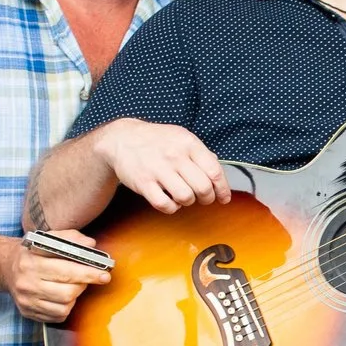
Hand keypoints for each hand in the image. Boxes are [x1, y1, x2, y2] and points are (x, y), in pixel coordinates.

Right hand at [6, 230, 109, 323]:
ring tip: (72, 285)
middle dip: (83, 285)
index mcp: (31, 261)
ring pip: (64, 306)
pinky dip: (66, 307)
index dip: (88, 274)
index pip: (65, 270)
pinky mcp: (27, 312)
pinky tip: (62, 296)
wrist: (6, 267)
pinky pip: (57, 316)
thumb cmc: (33, 252)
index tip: (104, 275)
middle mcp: (26, 282)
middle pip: (67, 292)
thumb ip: (71, 239)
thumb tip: (91, 245)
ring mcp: (26, 300)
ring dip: (75, 296)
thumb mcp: (48, 238)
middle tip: (88, 278)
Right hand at [94, 117, 229, 213]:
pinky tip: (170, 200)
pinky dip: (172, 208)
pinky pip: (165, 205)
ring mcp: (158, 169)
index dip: (223, 189)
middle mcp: (175, 155)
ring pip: (186, 198)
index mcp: (188, 143)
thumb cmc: (156, 140)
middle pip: (203, 188)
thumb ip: (201, 154)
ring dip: (188, 202)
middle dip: (207, 198)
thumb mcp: (181, 138)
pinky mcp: (144, 183)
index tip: (223, 198)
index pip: (214, 171)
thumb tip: (218, 174)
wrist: (122, 139)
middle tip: (203, 198)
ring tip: (184, 196)